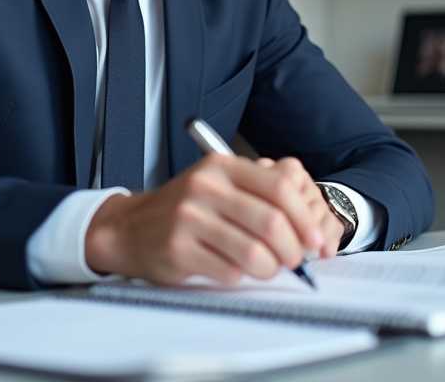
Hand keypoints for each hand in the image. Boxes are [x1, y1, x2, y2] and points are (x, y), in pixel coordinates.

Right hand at [84, 154, 344, 284]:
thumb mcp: (217, 185)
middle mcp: (205, 187)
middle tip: (294, 260)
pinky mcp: (178, 249)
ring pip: (253, 252)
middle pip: (271, 222)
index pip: (279, 187)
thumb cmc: (184, 209)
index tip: (315, 238)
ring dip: (269, 268)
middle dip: (292, 249)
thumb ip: (258, 194)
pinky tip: (233, 269)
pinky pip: (228, 271)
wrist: (129, 227)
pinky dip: (240, 277)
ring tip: (266, 268)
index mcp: (221, 167)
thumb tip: (307, 226)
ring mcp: (189, 218)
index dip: (305, 217)